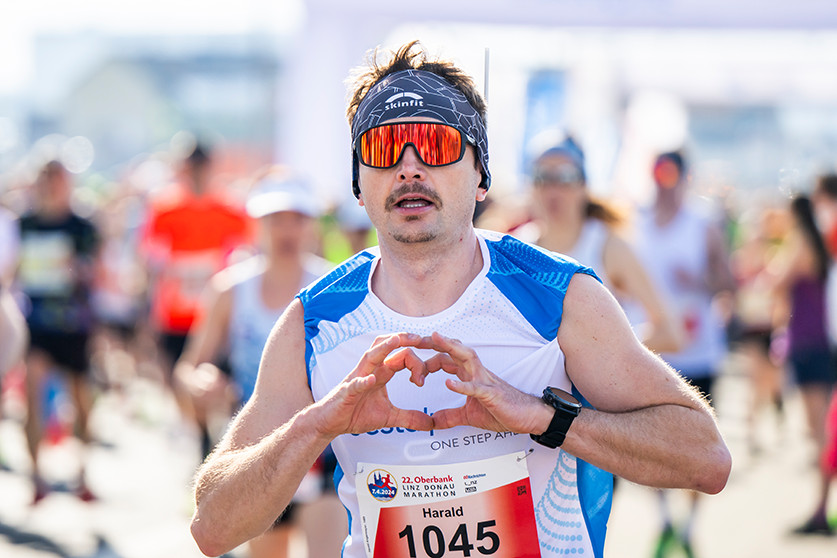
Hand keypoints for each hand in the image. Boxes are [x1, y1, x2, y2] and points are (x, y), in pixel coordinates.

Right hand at [315, 332, 434, 436]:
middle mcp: (370, 370)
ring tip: (396, 340)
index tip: (423, 380)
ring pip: (370, 355)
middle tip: (420, 339)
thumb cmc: (355, 413)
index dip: (417, 363)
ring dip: (384, 348)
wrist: (330, 422)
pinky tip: (371, 379)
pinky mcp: (347, 391)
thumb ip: (410, 418)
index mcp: (382, 372)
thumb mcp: (389, 417)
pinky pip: (355, 383)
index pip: (402, 356)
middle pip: (387, 346)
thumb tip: (431, 424)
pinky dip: (363, 381)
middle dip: (404, 339)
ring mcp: (357, 378)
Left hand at [403, 332, 543, 434]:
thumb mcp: (469, 416)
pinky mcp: (491, 394)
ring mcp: (484, 380)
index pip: (445, 359)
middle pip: (453, 350)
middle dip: (434, 342)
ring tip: (434, 339)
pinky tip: (449, 384)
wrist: (528, 417)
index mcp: (469, 374)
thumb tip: (432, 420)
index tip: (411, 363)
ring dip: (449, 347)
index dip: (427, 360)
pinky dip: (462, 385)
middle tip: (415, 338)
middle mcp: (476, 372)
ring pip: (466, 357)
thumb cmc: (503, 410)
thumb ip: (450, 416)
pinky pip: (475, 387)